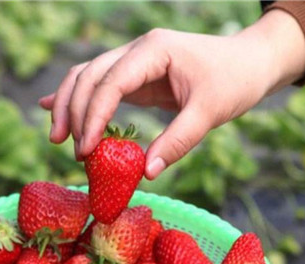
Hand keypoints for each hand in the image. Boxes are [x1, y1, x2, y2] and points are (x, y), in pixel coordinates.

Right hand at [39, 9, 304, 178]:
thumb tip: (147, 173)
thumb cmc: (234, 82)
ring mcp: (135, 60)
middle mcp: (138, 50)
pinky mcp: (137, 75)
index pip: (110, 81)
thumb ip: (178, 141)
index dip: (94, 116)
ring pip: (88, 76)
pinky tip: (53, 110)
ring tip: (58, 138)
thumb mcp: (210, 113)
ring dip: (70, 104)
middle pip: (89, 75)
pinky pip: (100, 83)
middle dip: (74, 112)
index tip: (86, 150)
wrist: (251, 62)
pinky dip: (79, 97)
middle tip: (72, 152)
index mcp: (154, 50)